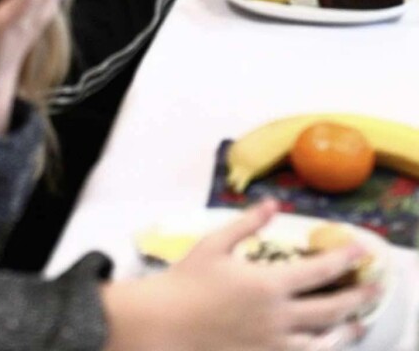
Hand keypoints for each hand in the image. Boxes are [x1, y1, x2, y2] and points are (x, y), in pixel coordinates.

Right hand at [101, 200, 375, 350]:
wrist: (166, 324)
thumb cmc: (187, 281)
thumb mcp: (215, 243)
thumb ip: (247, 223)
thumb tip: (273, 205)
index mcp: (267, 284)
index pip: (318, 271)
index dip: (344, 259)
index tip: (362, 250)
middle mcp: (277, 318)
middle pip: (331, 309)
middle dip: (357, 296)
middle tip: (374, 287)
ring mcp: (273, 345)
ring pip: (324, 342)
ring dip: (346, 329)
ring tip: (360, 322)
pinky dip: (322, 349)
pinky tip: (327, 343)